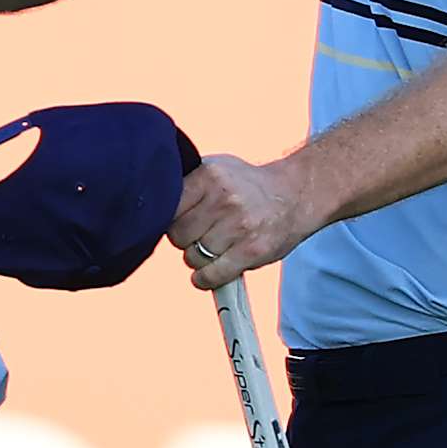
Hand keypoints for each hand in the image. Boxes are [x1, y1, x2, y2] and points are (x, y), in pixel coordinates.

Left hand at [167, 153, 321, 289]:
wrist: (295, 195)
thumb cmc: (248, 184)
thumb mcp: (217, 168)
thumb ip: (187, 182)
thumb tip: (151, 201)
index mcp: (210, 175)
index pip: (168, 208)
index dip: (170, 219)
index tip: (179, 220)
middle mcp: (224, 199)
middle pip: (177, 236)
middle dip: (184, 240)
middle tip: (199, 234)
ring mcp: (239, 226)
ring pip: (192, 257)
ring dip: (197, 259)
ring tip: (213, 247)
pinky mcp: (251, 251)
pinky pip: (211, 276)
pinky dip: (205, 279)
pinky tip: (208, 273)